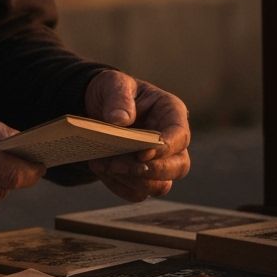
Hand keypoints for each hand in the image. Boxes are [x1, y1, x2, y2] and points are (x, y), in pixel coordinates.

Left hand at [84, 70, 190, 200]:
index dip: (166, 148)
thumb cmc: (113, 91)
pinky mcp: (141, 177)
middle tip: (118, 164)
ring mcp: (159, 162)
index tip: (142, 153)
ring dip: (131, 180)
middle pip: (178, 167)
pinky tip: (99, 168)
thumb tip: (120, 121)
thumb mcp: (113, 84)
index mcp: (171, 113)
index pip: (180, 136)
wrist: (97, 106)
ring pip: (159, 185)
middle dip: (149, 170)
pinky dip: (118, 185)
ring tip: (102, 164)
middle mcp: (171, 141)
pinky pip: (137, 192)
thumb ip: (118, 97)